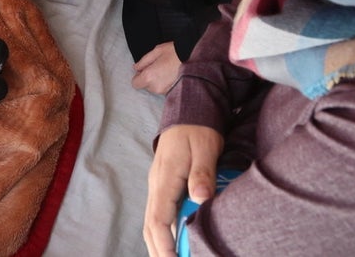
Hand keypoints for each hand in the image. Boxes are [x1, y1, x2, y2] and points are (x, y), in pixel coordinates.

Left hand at [132, 42, 181, 93]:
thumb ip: (144, 61)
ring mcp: (165, 91)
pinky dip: (165, 83)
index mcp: (149, 77)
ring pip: (155, 88)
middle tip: (157, 66)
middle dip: (148, 78)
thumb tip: (136, 68)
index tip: (144, 69)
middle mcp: (156, 87)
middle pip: (146, 86)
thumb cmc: (174, 52)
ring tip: (166, 69)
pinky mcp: (173, 91)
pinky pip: (164, 88)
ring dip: (157, 81)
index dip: (138, 76)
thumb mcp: (156, 51)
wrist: (194, 57)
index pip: (135, 84)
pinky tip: (171, 74)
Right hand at [143, 125, 222, 256]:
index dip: (164, 245)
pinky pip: (157, 216)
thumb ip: (203, 173)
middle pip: (149, 227)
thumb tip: (200, 198)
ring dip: (157, 245)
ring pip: (151, 223)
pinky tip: (172, 244)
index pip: (158, 219)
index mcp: (165, 178)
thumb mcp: (205, 147)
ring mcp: (156, 186)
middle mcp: (156, 185)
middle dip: (157, 252)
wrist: (188, 112)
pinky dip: (161, 234)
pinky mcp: (162, 187)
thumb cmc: (198, 130)